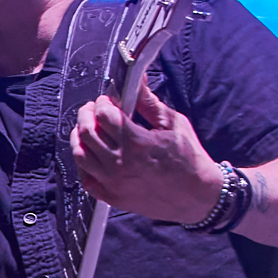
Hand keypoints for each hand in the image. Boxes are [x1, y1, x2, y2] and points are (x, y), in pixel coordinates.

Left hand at [72, 83, 223, 222]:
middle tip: (92, 110)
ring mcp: (114, 183)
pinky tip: (93, 156)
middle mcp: (120, 163)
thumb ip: (149, 102)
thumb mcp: (173, 124)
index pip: (103, 114)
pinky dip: (84, 165)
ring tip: (88, 130)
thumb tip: (138, 80)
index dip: (102, 103)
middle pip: (86, 132)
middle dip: (86, 115)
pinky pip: (86, 180)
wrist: (198, 197)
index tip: (106, 100)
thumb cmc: (189, 160)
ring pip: (80, 155)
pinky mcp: (113, 197)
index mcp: (136, 142)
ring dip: (79, 138)